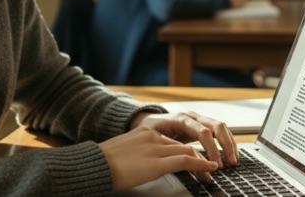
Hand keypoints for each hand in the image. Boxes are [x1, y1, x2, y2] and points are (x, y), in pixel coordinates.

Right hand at [99, 126, 218, 191]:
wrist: (94, 165)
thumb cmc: (103, 163)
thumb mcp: (124, 153)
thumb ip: (138, 154)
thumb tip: (142, 164)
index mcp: (144, 134)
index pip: (172, 142)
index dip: (186, 152)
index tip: (193, 160)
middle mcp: (153, 137)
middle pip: (183, 145)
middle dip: (198, 157)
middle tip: (208, 167)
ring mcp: (156, 149)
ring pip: (188, 152)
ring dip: (202, 163)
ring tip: (210, 172)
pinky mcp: (157, 162)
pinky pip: (185, 161)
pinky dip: (200, 165)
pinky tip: (208, 169)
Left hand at [130, 111, 237, 166]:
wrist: (148, 122)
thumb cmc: (150, 131)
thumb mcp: (156, 139)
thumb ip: (170, 147)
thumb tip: (182, 160)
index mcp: (181, 119)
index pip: (202, 132)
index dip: (211, 148)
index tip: (215, 164)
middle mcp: (193, 116)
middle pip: (216, 126)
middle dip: (226, 145)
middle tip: (230, 162)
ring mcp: (199, 119)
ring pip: (221, 127)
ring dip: (229, 143)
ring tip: (234, 160)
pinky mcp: (202, 126)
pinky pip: (219, 132)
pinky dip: (226, 142)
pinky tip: (230, 154)